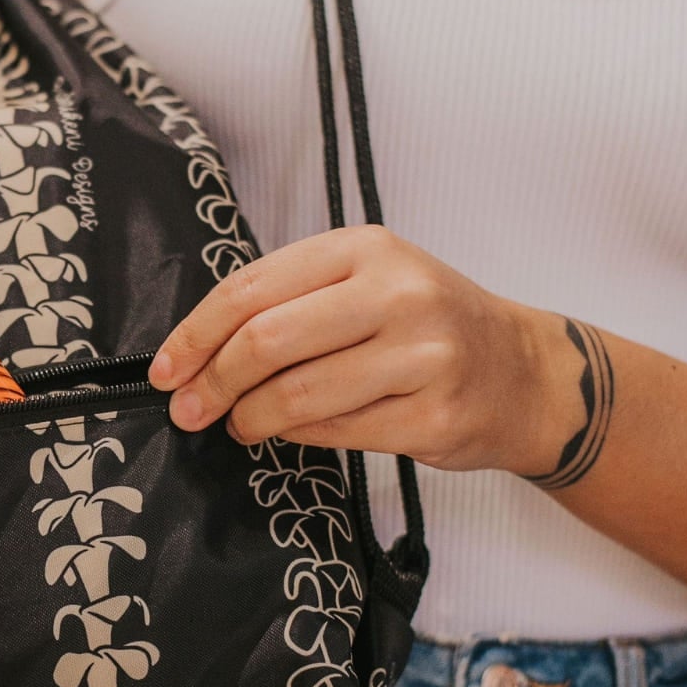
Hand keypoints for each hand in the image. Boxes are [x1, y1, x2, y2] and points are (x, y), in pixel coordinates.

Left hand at [147, 225, 568, 476]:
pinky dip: (294, 437)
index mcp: (366, 249)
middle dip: (212, 382)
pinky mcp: (433, 415)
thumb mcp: (365, 283)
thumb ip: (290, 302)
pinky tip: (285, 432)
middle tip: (189, 409)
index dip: (195, 334)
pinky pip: (332, 433)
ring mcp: (422, 356)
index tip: (164, 369)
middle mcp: (397, 293)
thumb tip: (194, 351)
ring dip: (248, 418)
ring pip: (295, 394)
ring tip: (240, 424)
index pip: (252, 288)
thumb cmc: (425, 326)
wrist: (522, 372)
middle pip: (266, 341)